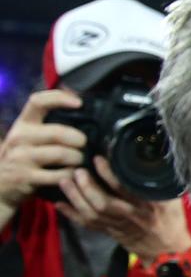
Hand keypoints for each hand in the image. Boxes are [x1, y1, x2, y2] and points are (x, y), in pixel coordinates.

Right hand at [0, 90, 86, 209]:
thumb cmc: (22, 156)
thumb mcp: (28, 136)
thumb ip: (47, 124)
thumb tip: (78, 105)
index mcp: (22, 123)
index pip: (38, 101)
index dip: (60, 98)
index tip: (79, 103)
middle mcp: (19, 137)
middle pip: (58, 132)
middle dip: (79, 139)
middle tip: (84, 144)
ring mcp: (21, 158)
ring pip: (62, 154)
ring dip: (78, 158)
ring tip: (79, 160)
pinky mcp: (26, 177)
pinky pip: (61, 174)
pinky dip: (73, 174)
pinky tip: (73, 174)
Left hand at [56, 156, 190, 263]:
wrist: (168, 251)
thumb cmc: (171, 220)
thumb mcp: (173, 198)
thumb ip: (161, 181)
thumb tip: (151, 158)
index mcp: (149, 205)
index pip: (126, 189)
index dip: (109, 174)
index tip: (98, 159)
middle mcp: (131, 216)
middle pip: (103, 203)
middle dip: (87, 187)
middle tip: (77, 171)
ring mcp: (119, 226)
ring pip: (92, 214)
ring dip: (75, 198)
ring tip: (65, 182)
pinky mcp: (110, 233)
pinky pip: (87, 225)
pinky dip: (72, 215)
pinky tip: (60, 204)